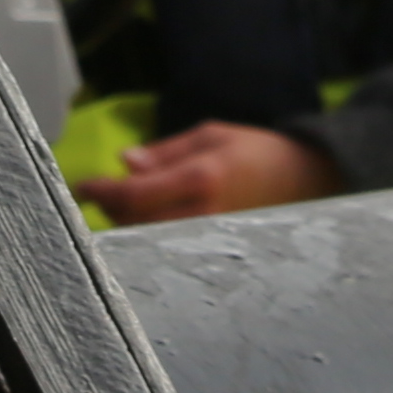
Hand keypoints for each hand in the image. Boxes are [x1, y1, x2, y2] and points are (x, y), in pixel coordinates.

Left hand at [69, 122, 346, 225]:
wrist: (308, 181)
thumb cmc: (258, 152)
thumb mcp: (211, 136)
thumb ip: (165, 152)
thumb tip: (125, 162)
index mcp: (202, 178)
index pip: (136, 193)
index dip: (104, 192)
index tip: (84, 186)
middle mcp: (204, 214)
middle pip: (138, 222)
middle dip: (112, 209)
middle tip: (98, 196)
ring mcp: (211, 240)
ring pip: (152, 240)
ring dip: (128, 225)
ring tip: (119, 208)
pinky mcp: (217, 256)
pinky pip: (172, 250)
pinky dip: (150, 237)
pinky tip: (145, 226)